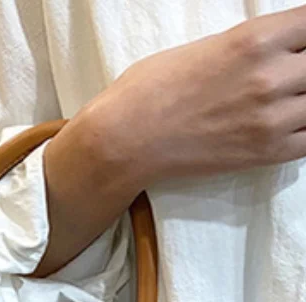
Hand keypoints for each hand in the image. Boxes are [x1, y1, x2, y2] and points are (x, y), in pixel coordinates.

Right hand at [89, 5, 305, 186]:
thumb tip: (279, 48)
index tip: (299, 45)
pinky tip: (292, 123)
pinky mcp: (267, 152)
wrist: (124, 140)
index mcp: (255, 39)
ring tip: (288, 99)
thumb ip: (252, 45)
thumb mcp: (207, 46)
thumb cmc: (149, 90)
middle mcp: (271, 76)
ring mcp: (272, 118)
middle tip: (291, 75)